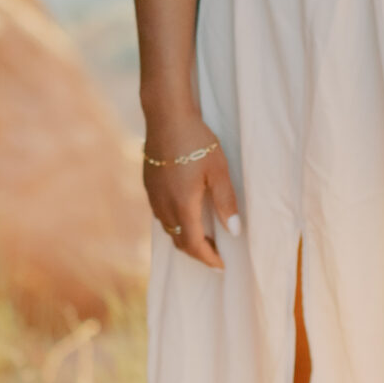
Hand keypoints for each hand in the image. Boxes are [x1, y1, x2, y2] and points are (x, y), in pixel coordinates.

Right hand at [142, 121, 240, 269]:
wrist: (166, 117)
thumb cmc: (196, 141)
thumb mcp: (218, 171)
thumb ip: (226, 202)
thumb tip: (234, 231)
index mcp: (182, 205)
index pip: (193, 244)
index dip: (207, 258)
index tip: (221, 265)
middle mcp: (163, 205)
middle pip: (178, 240)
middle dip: (197, 252)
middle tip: (215, 254)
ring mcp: (153, 195)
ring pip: (168, 228)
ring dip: (184, 238)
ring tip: (203, 237)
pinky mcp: (149, 185)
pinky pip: (161, 214)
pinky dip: (174, 223)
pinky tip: (186, 214)